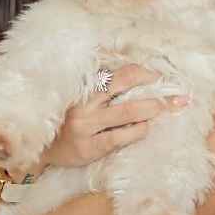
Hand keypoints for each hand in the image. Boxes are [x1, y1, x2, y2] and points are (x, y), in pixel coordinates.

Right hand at [38, 64, 188, 171]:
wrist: (42, 148)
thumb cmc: (65, 117)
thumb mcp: (77, 95)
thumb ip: (99, 81)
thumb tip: (128, 66)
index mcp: (81, 86)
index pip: (117, 71)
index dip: (141, 71)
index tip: (157, 75)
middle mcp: (83, 102)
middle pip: (123, 83)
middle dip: (151, 85)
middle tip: (172, 91)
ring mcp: (85, 125)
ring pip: (126, 111)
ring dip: (151, 108)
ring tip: (165, 107)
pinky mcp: (88, 147)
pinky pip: (120, 137)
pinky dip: (137, 131)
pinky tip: (145, 128)